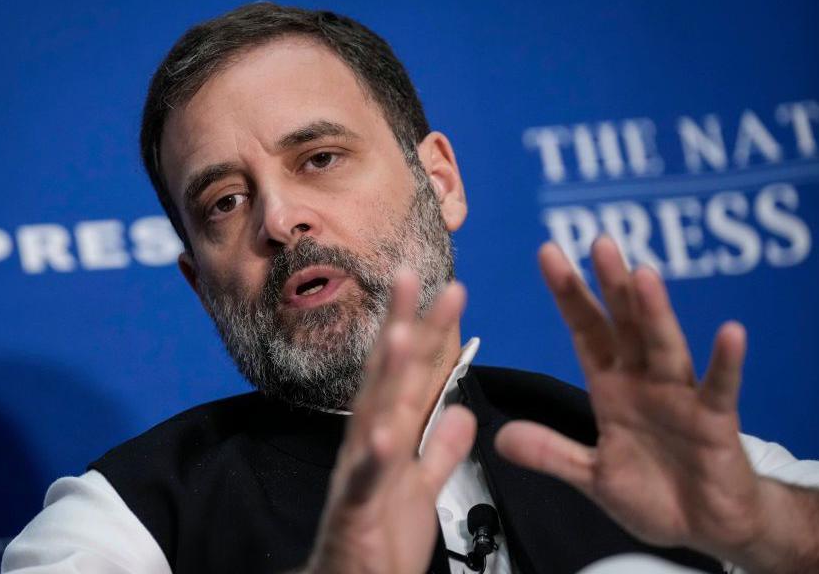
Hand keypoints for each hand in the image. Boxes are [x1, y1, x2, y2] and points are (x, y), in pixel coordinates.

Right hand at [303, 272, 476, 573]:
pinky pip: (365, 481)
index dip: (431, 331)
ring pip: (373, 417)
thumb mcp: (424, 489)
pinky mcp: (355, 510)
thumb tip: (463, 410)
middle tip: (414, 277)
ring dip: (384, 375)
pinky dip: (373, 458)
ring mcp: (359, 474)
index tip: (449, 289)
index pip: (413, 374)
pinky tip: (383, 434)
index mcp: (390, 436)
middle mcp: (370, 444)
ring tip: (399, 334)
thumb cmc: (380, 541)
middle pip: (389, 377)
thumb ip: (441, 449)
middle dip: (403, 326)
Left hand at [494, 236, 761, 557]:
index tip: (550, 253)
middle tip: (599, 242)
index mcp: (612, 387)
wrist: (706, 526)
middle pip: (625, 324)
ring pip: (664, 346)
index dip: (568, 294)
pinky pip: (719, 389)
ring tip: (643, 275)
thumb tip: (501, 438)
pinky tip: (731, 333)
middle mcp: (645, 381)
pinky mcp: (715, 422)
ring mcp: (681, 397)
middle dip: (611, 286)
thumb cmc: (655, 493)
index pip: (586, 330)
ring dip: (654, 313)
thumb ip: (551, 453)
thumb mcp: (592, 476)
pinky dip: (725, 363)